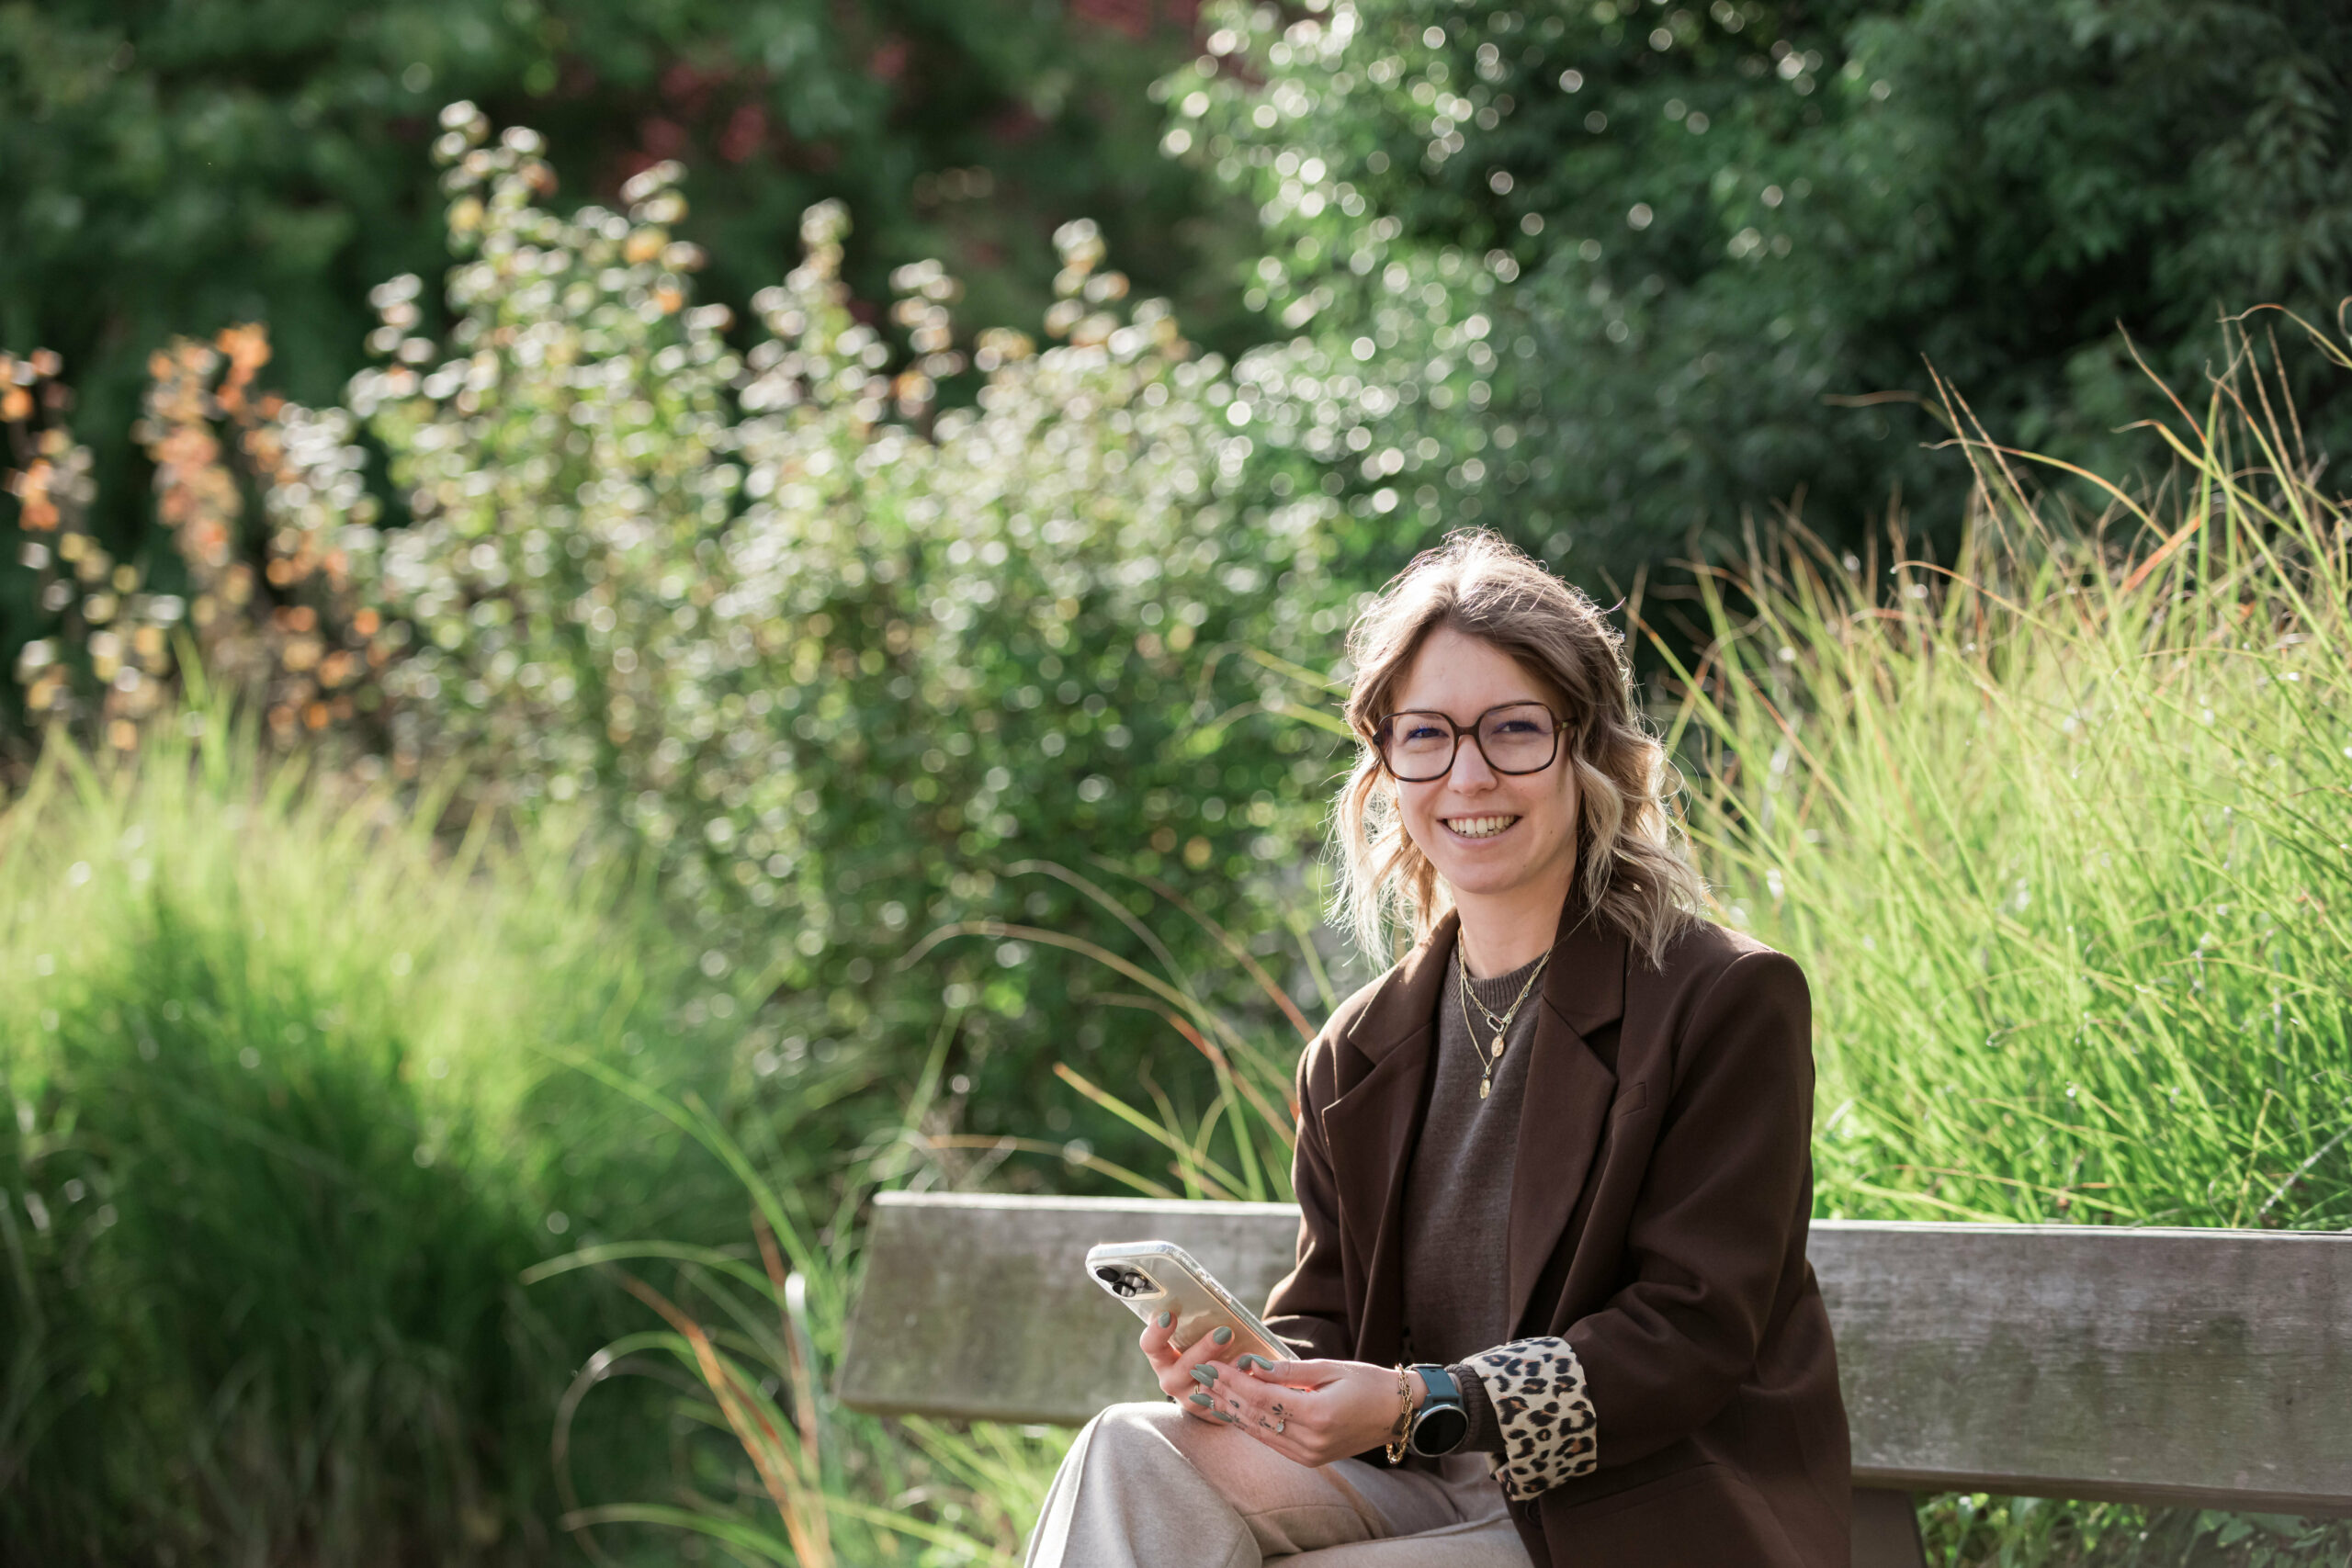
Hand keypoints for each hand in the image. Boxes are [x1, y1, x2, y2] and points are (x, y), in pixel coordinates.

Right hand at [1138, 1311, 1247, 1422]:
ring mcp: (1191, 1399)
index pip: (1150, 1345)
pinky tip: (1256, 1372)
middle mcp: (1171, 1380)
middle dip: (1205, 1349)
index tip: (1170, 1315)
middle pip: (1183, 1368)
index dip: (1157, 1331)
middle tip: (1225, 1332)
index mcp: (1162, 1357)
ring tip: (1247, 1357)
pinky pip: (1227, 1400)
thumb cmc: (1202, 1350)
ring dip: (1228, 1371)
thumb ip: (1197, 1325)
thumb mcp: (1193, 1338)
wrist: (1211, 1387)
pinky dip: (1242, 1385)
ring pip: (1207, 1387)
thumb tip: (1216, 1307)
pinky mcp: (1212, 1412)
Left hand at [1196, 1356, 1426, 1466]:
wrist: (1398, 1414)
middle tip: (1197, 1376)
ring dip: (1231, 1411)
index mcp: (1316, 1415)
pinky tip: (1232, 1411)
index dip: (1231, 1381)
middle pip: (1254, 1416)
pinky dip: (1250, 1424)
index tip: (1210, 1364)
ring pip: (1259, 1431)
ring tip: (1206, 1393)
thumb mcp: (1330, 1368)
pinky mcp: (1310, 1459)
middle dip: (1223, 1395)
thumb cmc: (1369, 1383)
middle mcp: (1310, 1441)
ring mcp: (1309, 1454)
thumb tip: (1252, 1365)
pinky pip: (1272, 1441)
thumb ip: (1289, 1371)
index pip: (1261, 1398)